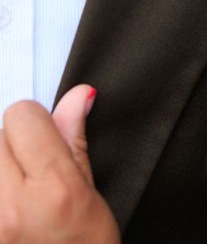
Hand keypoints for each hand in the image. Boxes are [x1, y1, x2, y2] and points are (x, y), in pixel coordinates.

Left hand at [0, 85, 119, 242]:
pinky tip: (7, 218)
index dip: (35, 125)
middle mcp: (10, 210)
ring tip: (13, 202)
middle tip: (28, 183)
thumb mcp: (90, 197)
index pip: (21, 115)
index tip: (43, 145)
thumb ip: (74, 141)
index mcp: (53, 190)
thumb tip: (78, 95)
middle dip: (10, 151)